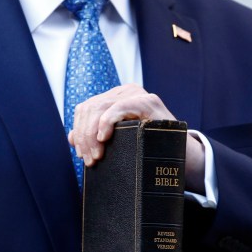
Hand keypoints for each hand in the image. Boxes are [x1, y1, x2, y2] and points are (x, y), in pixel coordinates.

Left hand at [67, 84, 205, 192]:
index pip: (86, 108)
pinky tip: (104, 138)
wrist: (181, 155)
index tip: (80, 154)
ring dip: (92, 135)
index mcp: (116, 98)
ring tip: (96, 156)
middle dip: (84, 136)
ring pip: (100, 108)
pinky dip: (107, 122)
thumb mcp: (118, 141)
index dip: (79, 130)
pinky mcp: (148, 101)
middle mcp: (125, 91)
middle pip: (90, 108)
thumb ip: (95, 136)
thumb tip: (71, 137)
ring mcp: (137, 94)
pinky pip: (119, 107)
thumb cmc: (147, 148)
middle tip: (88, 160)